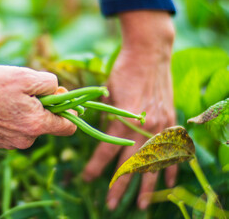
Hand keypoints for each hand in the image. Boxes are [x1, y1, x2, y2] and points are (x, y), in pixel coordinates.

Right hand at [0, 66, 76, 148]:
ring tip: (7, 96)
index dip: (70, 111)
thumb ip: (50, 84)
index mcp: (36, 125)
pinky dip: (13, 118)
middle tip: (27, 90)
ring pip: (30, 126)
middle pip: (47, 124)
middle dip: (43, 107)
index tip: (61, 98)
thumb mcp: (26, 76)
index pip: (68, 127)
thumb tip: (60, 93)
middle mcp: (25, 140)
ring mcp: (10, 143)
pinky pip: (15, 129)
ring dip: (27, 112)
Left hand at [82, 11, 176, 209]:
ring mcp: (161, 126)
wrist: (149, 54)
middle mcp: (144, 127)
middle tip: (111, 204)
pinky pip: (172, 150)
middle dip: (120, 186)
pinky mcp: (170, 121)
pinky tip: (167, 183)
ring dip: (148, 186)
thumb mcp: (107, 94)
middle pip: (131, 164)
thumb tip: (95, 132)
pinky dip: (170, 168)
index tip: (86, 179)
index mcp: (124, 120)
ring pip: (153, 162)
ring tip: (142, 204)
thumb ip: (104, 118)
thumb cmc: (123, 71)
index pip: (107, 152)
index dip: (95, 167)